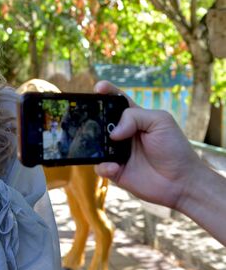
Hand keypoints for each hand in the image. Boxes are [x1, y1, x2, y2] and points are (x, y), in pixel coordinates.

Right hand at [93, 80, 201, 209]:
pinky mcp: (115, 170)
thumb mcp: (160, 121)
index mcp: (134, 118)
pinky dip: (104, 166)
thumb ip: (135, 117)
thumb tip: (113, 132)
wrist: (181, 181)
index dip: (106, 92)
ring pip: (95, 143)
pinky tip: (116, 167)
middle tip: (89, 118)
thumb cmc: (175, 148)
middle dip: (92, 117)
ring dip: (94, 143)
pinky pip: (100, 166)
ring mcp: (117, 152)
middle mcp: (123, 133)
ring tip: (106, 144)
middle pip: (101, 121)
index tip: (98, 88)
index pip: (116, 101)